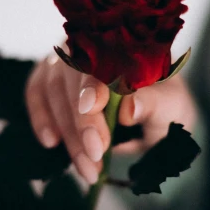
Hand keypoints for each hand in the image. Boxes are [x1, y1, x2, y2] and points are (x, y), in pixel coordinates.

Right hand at [25, 53, 197, 184]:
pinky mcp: (50, 76)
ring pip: (53, 87)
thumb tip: (129, 109)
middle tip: (95, 154)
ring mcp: (68, 58)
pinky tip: (51, 142)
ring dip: (67, 131)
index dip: (95, 83)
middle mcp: (92, 43)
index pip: (104, 56)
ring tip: (87, 167)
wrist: (154, 116)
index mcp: (127, 42)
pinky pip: (36, 91)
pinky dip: (40, 116)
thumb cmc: (165, 107)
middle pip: (74, 74)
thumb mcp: (173, 108)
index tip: (93, 108)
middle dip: (82, 118)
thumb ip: (155, 104)